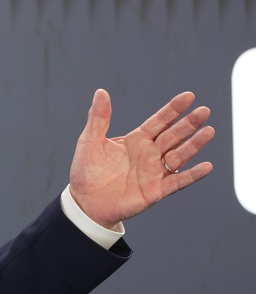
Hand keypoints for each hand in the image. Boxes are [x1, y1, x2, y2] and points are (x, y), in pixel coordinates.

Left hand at [69, 89, 213, 228]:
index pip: (159, 121)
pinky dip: (192, 175)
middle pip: (173, 136)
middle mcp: (149, 154)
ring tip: (208, 131)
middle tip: (204, 111)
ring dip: (194, 145)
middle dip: (188, 124)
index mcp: (136, 140)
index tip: (189, 96)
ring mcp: (154, 172)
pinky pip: (178, 182)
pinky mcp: (156, 191)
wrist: (84, 201)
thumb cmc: (86, 171)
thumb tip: (100, 92)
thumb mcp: (90, 140)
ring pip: (179, 156)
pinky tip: (207, 166)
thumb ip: (99, 117)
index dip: (173, 109)